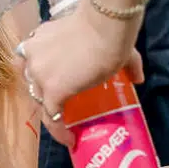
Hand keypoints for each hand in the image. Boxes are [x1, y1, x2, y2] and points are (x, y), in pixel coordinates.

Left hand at [15, 4, 139, 145]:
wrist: (106, 29)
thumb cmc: (108, 28)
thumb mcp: (107, 42)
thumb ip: (127, 62)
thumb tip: (138, 78)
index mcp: (40, 39)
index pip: (30, 61)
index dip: (40, 76)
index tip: (54, 85)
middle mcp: (32, 55)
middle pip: (30, 81)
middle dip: (43, 94)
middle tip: (61, 104)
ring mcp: (39, 74)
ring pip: (39, 101)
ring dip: (50, 112)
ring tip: (66, 122)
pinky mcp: (51, 91)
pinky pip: (51, 118)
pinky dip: (59, 132)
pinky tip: (70, 139)